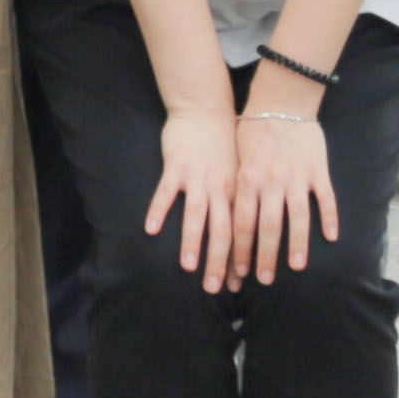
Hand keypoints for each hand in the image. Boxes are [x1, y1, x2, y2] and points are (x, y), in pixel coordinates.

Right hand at [144, 105, 241, 287]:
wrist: (204, 109)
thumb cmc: (223, 143)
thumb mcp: (239, 170)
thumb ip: (240, 198)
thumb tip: (246, 230)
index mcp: (237, 191)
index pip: (241, 232)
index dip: (239, 259)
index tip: (237, 284)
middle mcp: (220, 188)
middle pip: (222, 231)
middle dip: (219, 262)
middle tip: (214, 288)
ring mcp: (197, 177)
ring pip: (196, 215)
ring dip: (193, 242)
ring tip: (188, 267)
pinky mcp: (176, 166)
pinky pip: (166, 192)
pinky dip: (159, 211)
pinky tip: (152, 230)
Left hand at [235, 97, 338, 283]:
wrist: (281, 99)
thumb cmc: (253, 130)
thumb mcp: (237, 158)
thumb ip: (236, 187)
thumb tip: (226, 218)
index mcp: (247, 179)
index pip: (241, 223)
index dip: (239, 250)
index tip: (238, 272)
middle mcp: (270, 181)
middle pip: (267, 226)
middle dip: (264, 256)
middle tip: (263, 280)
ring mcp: (296, 176)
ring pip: (296, 217)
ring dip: (296, 244)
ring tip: (296, 266)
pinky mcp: (317, 170)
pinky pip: (325, 198)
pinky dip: (329, 218)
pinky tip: (331, 237)